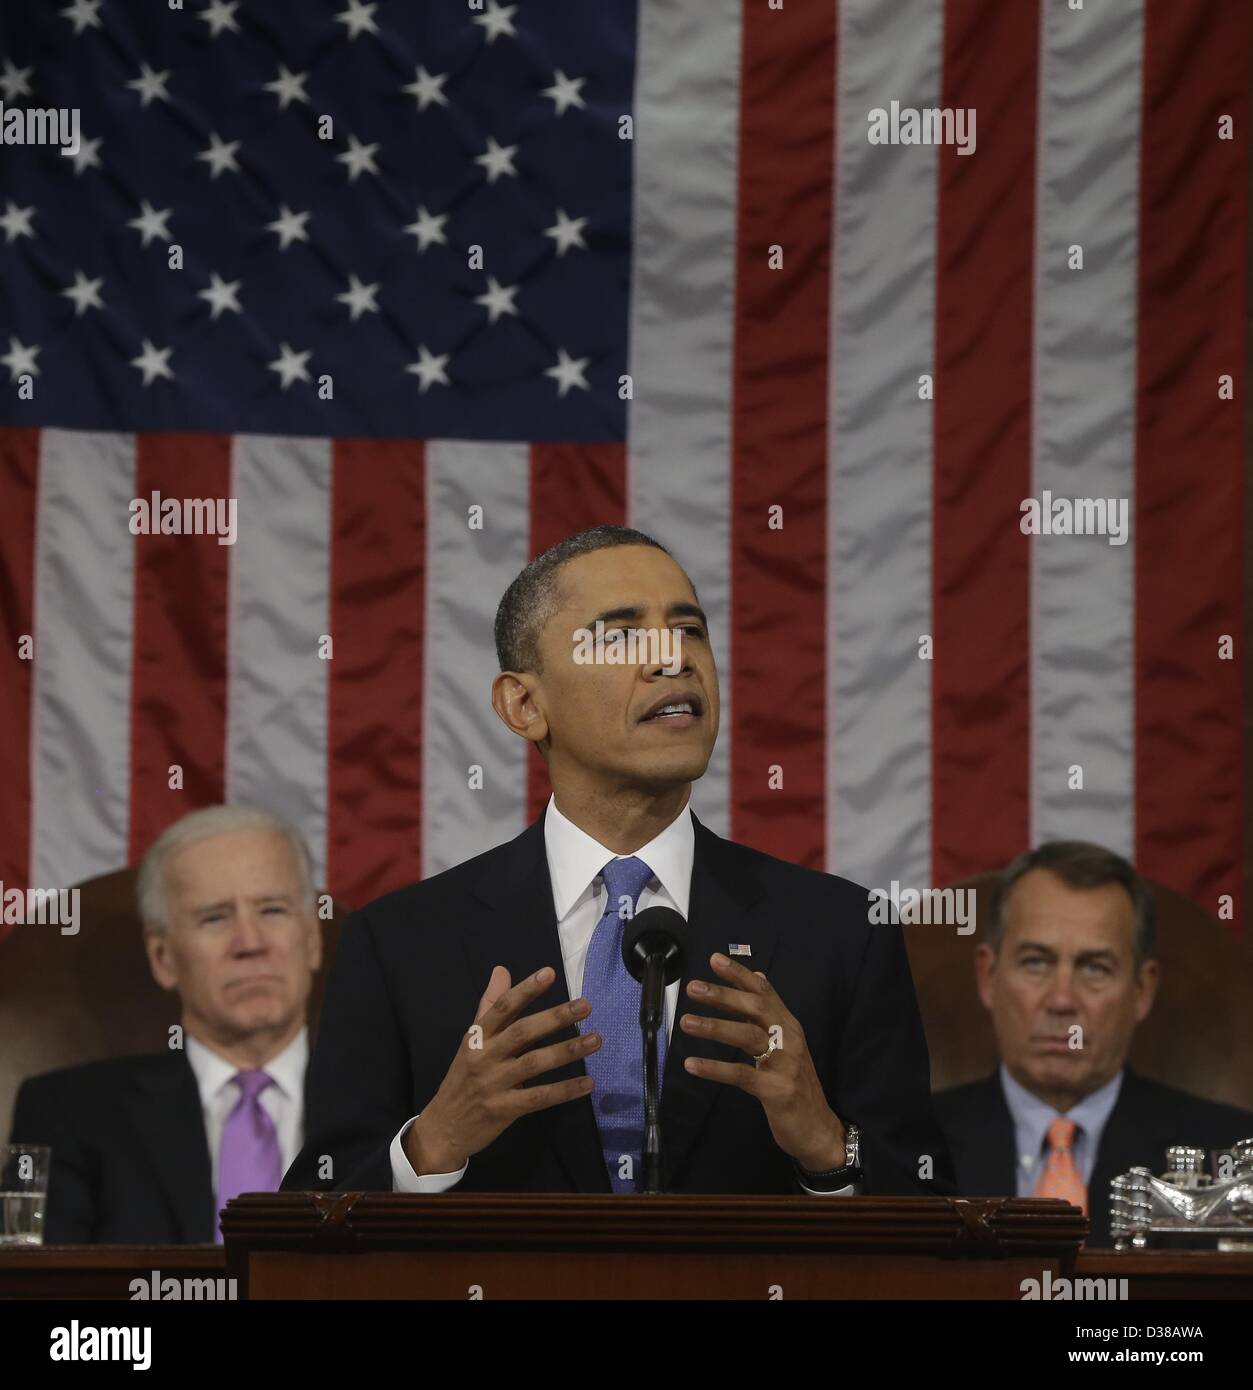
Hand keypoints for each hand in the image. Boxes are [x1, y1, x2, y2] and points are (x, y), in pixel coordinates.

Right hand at [404, 965, 599, 1174]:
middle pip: (522, 1032)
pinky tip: (588, 1083)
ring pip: (534, 1063)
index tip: (549, 974)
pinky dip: (564, 1090)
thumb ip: (489, 1006)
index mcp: (477, 1037)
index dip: (525, 990)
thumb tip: (502, 970)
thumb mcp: (470, 1041)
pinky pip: (539, 1098)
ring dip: (567, 1050)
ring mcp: (494, 1084)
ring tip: (595, 1040)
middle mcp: (484, 1056)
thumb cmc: (463, 1078)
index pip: (502, 1007)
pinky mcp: (504, 1110)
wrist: (443, 1127)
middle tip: (586, 1005)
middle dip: (555, 1017)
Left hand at [680, 953, 845, 1171]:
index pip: (764, 992)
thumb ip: (770, 1011)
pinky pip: (742, 1075)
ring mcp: (785, 1064)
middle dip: (723, 995)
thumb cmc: (796, 1083)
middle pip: (756, 1008)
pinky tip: (692, 1064)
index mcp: (789, 1025)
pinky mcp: (776, 1090)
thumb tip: (758, 975)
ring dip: (715, 1027)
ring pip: (748, 1037)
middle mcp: (789, 1038)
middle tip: (693, 987)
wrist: (818, 1128)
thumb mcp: (787, 1042)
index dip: (739, 975)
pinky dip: (715, 1069)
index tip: (714, 959)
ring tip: (687, 1022)